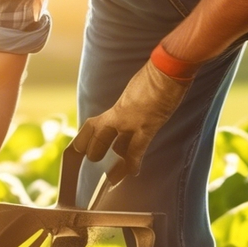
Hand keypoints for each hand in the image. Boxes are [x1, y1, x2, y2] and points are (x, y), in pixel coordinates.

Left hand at [73, 60, 189, 184]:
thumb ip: (131, 105)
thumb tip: (134, 112)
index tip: (80, 149)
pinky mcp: (147, 126)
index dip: (85, 139)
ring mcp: (131, 122)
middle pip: (99, 139)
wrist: (167, 68)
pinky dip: (134, 163)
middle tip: (94, 161)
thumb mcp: (135, 91)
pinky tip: (133, 173)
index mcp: (116, 108)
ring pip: (115, 148)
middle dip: (96, 152)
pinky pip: (137, 150)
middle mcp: (119, 116)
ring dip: (116, 164)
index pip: (92, 127)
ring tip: (112, 177)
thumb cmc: (155, 76)